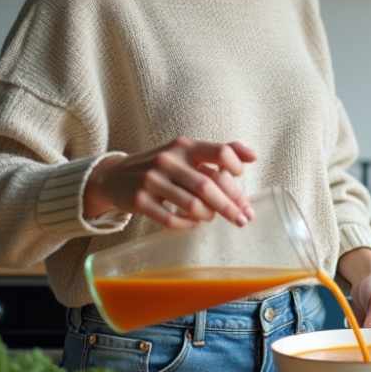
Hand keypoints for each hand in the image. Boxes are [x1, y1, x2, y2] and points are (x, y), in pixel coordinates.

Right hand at [82, 138, 257, 228]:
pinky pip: (171, 219)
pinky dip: (188, 225)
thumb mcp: (187, 152)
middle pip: (209, 185)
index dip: (237, 167)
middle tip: (245, 219)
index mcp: (185, 146)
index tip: (241, 179)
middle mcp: (169, 160)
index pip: (220, 152)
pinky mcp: (140, 201)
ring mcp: (152, 180)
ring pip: (192, 205)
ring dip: (210, 215)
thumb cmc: (162, 166)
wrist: (115, 176)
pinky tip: (194, 224)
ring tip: (213, 218)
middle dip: (232, 205)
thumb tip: (255, 156)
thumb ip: (219, 153)